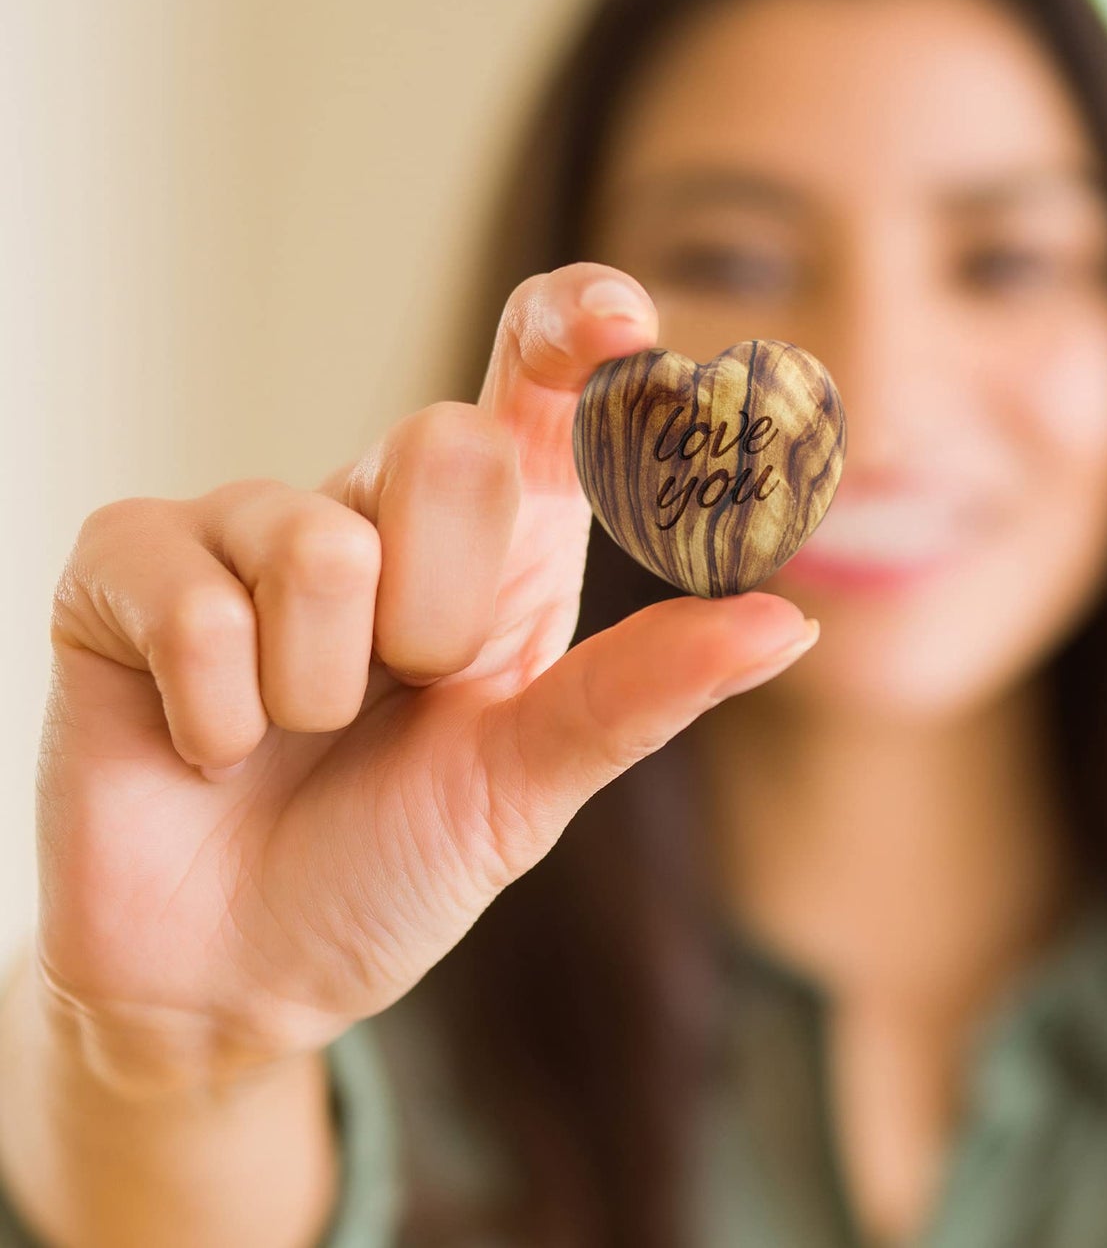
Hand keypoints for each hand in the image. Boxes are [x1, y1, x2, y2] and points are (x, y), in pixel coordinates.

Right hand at [33, 264, 819, 1096]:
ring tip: (297, 733)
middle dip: (442, 611)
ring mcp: (245, 529)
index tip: (622, 326)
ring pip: (320, 543)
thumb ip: (643, 693)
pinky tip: (210, 745)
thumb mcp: (530, 784)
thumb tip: (787, 623)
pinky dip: (218, 714)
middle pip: (447, 445)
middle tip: (406, 691)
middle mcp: (377, 511)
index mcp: (493, 544)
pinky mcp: (124, 567)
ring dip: (322, 688)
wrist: (239, 974)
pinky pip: (191, 601)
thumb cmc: (395, 862)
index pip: (535, 386)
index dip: (574, 331)